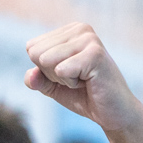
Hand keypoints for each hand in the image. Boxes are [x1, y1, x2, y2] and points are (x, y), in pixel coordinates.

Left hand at [24, 24, 142, 133]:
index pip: (32, 48)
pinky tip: (89, 82)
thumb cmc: (84, 95)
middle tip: (77, 79)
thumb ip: (36, 79)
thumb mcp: (52, 87)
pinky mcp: (95, 54)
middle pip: (37, 53)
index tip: (68, 74)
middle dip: (52, 74)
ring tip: (83, 80)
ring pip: (47, 60)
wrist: (112, 113)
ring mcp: (89, 39)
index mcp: (69, 31)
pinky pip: (61, 69)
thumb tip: (31, 74)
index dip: (45, 69)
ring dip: (62, 79)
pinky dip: (71, 83)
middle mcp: (80, 29)